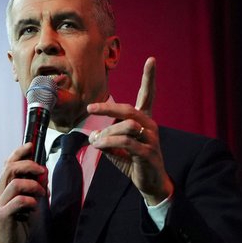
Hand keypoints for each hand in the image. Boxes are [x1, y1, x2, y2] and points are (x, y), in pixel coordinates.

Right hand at [0, 142, 47, 242]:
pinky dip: (30, 200)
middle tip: (42, 170)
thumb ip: (34, 187)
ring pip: (15, 183)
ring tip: (42, 192)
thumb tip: (44, 172)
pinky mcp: (3, 215)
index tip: (31, 145)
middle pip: (10, 168)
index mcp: (3, 187)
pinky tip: (35, 206)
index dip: (18, 152)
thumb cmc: (19, 225)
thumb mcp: (29, 202)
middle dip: (28, 165)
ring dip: (33, 185)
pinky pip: (18, 201)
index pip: (8, 163)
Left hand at [86, 57, 172, 204]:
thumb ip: (106, 138)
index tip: (152, 60)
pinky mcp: (148, 153)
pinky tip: (99, 146)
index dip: (150, 78)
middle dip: (108, 108)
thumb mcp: (116, 147)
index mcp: (144, 121)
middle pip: (129, 109)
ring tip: (95, 141)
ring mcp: (151, 139)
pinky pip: (127, 142)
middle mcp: (150, 126)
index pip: (148, 95)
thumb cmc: (133, 162)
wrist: (150, 183)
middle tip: (90, 108)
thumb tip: (93, 135)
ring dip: (106, 133)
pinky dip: (109, 142)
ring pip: (126, 126)